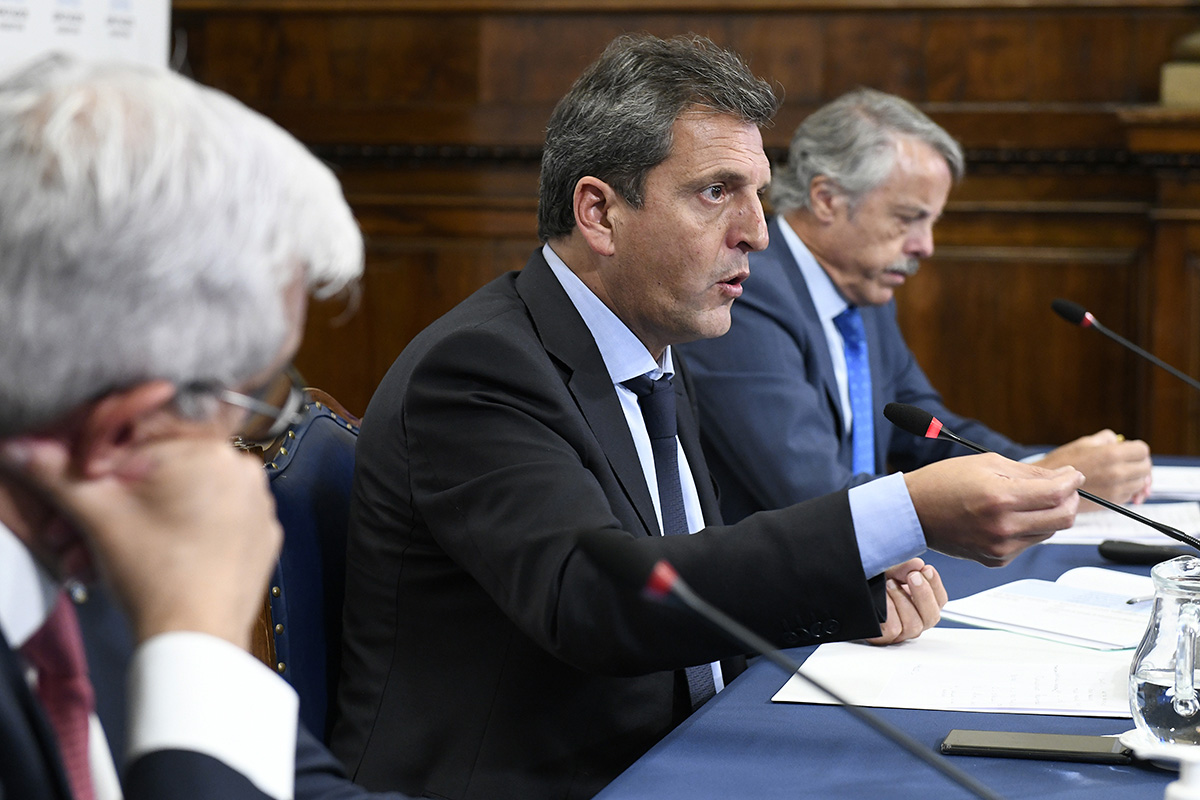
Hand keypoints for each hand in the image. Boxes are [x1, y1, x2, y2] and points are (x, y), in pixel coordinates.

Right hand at [8, 436, 280, 648]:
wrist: (197, 637)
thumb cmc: (158, 579)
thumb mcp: (98, 516)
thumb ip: (57, 474)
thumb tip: (26, 449)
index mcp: (210, 452)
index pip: (144, 444)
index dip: (106, 470)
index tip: (88, 491)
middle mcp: (243, 472)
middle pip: (167, 475)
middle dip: (122, 501)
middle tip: (89, 529)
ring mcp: (258, 505)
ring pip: (191, 499)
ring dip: (149, 519)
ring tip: (117, 549)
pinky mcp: (262, 536)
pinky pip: (218, 522)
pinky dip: (187, 533)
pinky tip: (159, 554)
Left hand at [864, 559, 946, 645]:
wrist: (844, 588)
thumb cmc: (870, 580)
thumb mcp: (888, 569)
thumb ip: (904, 567)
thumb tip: (918, 565)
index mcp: (919, 603)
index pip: (939, 600)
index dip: (936, 585)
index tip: (926, 569)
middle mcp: (913, 619)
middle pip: (931, 616)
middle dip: (924, 594)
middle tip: (912, 576)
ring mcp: (899, 631)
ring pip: (913, 625)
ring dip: (903, 601)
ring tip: (890, 584)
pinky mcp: (882, 637)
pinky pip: (893, 630)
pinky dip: (889, 613)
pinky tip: (883, 600)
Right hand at [905, 452, 1082, 566]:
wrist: (914, 512)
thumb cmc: (944, 482)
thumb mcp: (987, 463)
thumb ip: (1030, 472)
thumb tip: (1064, 477)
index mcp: (1000, 498)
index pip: (1057, 494)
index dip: (1072, 481)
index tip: (1073, 475)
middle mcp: (1003, 527)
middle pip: (1063, 518)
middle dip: (1070, 499)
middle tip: (1062, 487)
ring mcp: (1000, 548)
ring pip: (1048, 532)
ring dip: (1049, 514)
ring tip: (1030, 500)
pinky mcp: (996, 560)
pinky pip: (1028, 543)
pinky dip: (1029, 528)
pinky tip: (1010, 516)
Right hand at [1035, 430, 1151, 508]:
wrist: (1047, 487)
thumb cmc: (1062, 463)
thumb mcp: (1085, 442)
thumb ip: (1108, 439)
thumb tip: (1122, 442)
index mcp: (1112, 454)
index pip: (1143, 450)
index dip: (1137, 449)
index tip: (1131, 450)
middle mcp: (1118, 473)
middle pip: (1146, 468)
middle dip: (1139, 464)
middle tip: (1129, 462)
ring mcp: (1117, 489)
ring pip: (1141, 483)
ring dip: (1135, 478)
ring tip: (1122, 474)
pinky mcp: (1113, 502)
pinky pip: (1131, 494)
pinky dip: (1128, 489)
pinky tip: (1118, 485)